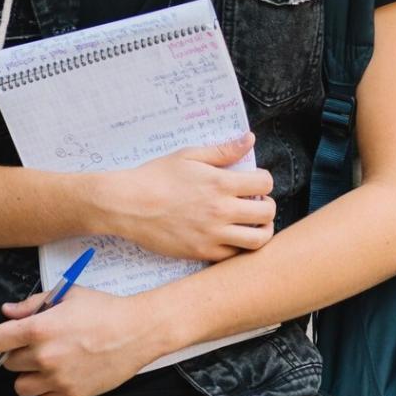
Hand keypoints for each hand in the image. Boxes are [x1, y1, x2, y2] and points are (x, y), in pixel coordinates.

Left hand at [0, 287, 149, 395]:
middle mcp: (43, 356)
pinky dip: (48, 391)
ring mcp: (57, 378)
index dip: (0, 337)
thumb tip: (7, 312)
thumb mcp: (69, 295)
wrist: (138, 330)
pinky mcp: (71, 394)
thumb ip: (33, 303)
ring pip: (21, 387)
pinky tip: (61, 376)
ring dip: (30, 376)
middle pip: (8, 364)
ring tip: (48, 364)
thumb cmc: (105, 310)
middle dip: (20, 353)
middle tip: (41, 344)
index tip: (9, 336)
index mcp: (39, 329)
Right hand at [99, 134, 275, 260]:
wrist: (127, 205)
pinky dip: (239, 247)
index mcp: (220, 183)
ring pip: (258, 240)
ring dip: (262, 230)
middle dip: (267, 205)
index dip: (264, 180)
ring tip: (252, 224)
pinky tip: (231, 236)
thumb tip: (250, 139)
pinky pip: (234, 256)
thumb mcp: (190, 155)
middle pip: (268, 213)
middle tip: (256, 203)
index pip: (265, 183)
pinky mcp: (201, 252)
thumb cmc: (156, 176)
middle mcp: (221, 210)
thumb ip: (223, 150)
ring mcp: (212, 235)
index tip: (254, 182)